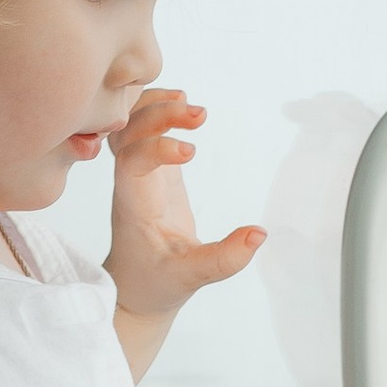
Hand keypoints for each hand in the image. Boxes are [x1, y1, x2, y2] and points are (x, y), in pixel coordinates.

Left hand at [104, 88, 264, 323]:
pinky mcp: (149, 167)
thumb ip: (225, 259)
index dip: (157, 148)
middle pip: (127, 134)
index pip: (132, 163)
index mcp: (135, 206)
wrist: (134, 286)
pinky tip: (181, 101)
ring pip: (128, 125)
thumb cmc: (156, 282)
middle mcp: (129, 183)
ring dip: (153, 104)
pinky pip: (139, 128)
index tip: (191, 151)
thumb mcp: (191, 278)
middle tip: (200, 114)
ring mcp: (136, 172)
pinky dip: (153, 107)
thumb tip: (260, 235)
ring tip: (187, 100)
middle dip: (159, 114)